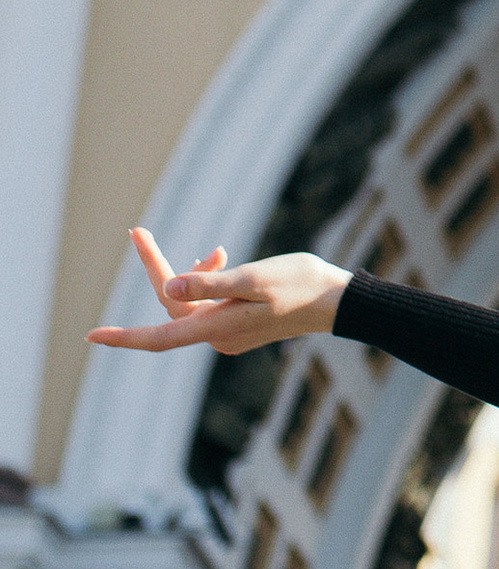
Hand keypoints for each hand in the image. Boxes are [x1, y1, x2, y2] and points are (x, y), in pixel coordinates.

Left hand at [88, 227, 346, 356]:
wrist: (337, 301)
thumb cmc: (300, 285)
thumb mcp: (254, 278)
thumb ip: (211, 284)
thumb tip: (170, 288)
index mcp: (216, 328)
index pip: (158, 336)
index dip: (123, 337)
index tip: (92, 337)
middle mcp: (217, 337)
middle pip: (172, 306)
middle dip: (159, 269)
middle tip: (139, 231)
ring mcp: (229, 334)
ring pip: (191, 303)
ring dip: (193, 273)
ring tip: (219, 249)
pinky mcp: (240, 325)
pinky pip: (208, 305)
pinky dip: (209, 282)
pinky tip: (225, 261)